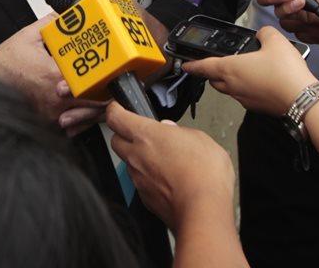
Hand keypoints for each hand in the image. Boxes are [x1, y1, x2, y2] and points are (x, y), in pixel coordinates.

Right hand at [0, 16, 107, 134]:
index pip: (94, 82)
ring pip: (88, 118)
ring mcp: (53, 116)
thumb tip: (67, 15)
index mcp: (56, 77)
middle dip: (107, 94)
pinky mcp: (48, 124)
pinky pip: (74, 128)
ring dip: (98, 109)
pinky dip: (83, 121)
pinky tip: (86, 111)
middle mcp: (57, 100)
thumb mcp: (27, 36)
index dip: (108, 78)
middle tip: (114, 85)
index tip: (115, 72)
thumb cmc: (4, 67)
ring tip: (104, 97)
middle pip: (96, 103)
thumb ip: (51, 24)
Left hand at [106, 103, 234, 230]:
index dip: (115, 110)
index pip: (116, 117)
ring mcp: (138, 179)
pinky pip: (140, 183)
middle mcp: (136, 156)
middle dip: (124, 135)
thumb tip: (172, 130)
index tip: (117, 107)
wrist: (203, 211)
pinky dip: (149, 179)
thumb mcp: (200, 139)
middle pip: (116, 140)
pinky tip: (167, 180)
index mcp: (146, 135)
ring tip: (162, 160)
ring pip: (128, 163)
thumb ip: (181, 132)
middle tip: (141, 134)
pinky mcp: (145, 198)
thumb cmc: (204, 175)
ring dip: (138, 159)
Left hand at [182, 27, 316, 116]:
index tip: (185, 65)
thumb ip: (264, 33)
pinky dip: (246, 88)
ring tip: (240, 70)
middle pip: (214, 80)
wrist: (303, 100)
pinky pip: (244, 96)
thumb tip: (263, 35)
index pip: (204, 67)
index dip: (193, 65)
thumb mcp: (275, 40)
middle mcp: (233, 86)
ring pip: (228, 89)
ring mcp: (244, 99)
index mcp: (230, 69)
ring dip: (229, 80)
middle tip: (214, 65)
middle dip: (212, 72)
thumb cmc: (285, 73)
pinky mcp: (257, 107)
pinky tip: (259, 81)